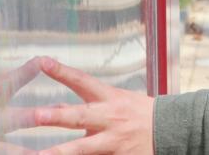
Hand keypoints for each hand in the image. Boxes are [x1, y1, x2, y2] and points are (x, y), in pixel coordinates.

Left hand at [33, 57, 153, 154]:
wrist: (172, 129)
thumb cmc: (138, 112)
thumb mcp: (115, 101)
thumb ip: (85, 106)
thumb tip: (53, 108)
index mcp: (109, 98)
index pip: (82, 81)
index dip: (62, 72)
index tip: (41, 61)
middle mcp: (109, 118)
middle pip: (80, 116)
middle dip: (57, 116)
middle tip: (36, 115)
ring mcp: (113, 140)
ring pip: (83, 147)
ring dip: (61, 151)